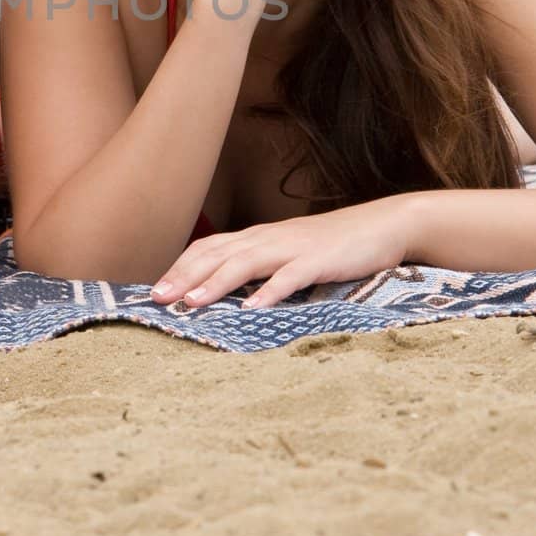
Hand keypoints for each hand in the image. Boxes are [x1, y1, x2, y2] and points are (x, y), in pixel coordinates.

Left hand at [149, 197, 416, 309]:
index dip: (179, 267)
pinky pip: (290, 276)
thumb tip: (225, 290)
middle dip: (184, 277)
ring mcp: (293, 247)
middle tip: (156, 300)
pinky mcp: (319, 260)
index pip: (208, 248)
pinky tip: (252, 310)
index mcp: (258, 237)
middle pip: (217, 254)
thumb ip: (259, 267)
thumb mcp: (288, 254)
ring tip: (191, 303)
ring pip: (245, 263)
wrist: (383, 225)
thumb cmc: (332, 245)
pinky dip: (269, 292)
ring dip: (215, 283)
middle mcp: (268, 238)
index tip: (153, 291)